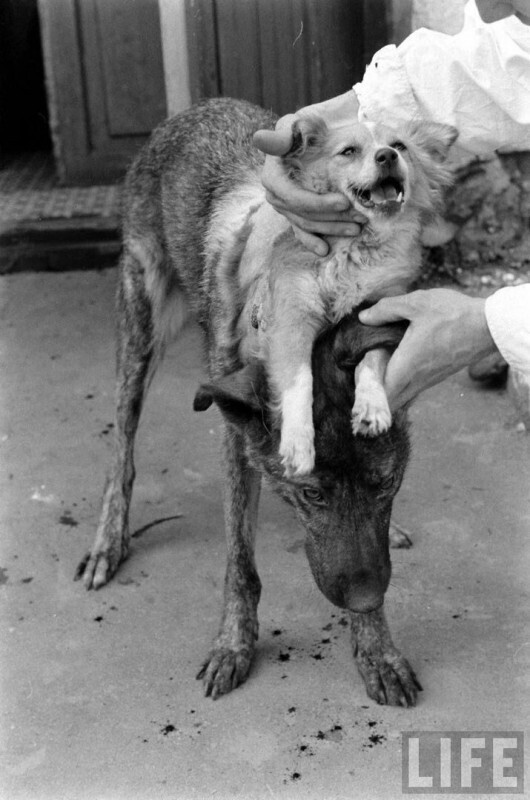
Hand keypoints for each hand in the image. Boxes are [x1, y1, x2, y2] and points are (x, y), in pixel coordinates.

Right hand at [253, 93, 366, 255]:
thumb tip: (258, 139)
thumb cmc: (303, 128)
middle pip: (304, 214)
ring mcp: (285, 207)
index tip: (344, 202)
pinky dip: (312, 241)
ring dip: (332, 229)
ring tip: (356, 228)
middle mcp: (275, 195)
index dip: (318, 204)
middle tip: (359, 218)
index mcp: (272, 177)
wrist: (310, 136)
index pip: (293, 197)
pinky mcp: (295, 213)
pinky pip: (302, 231)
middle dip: (332, 219)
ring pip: (308, 224)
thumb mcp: (294, 126)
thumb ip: (279, 135)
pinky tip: (325, 250)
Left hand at [358, 289, 497, 409]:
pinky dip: (399, 383)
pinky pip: (411, 388)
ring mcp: (428, 381)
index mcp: (407, 365)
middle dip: (372, 394)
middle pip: (388, 401)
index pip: (379, 393)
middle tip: (361, 374)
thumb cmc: (453, 314)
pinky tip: (395, 363)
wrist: (490, 326)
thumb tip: (364, 317)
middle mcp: (417, 379)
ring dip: (386, 388)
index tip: (356, 376)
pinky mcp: (437, 377)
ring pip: (400, 396)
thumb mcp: (416, 303)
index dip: (364, 390)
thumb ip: (386, 310)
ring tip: (375, 368)